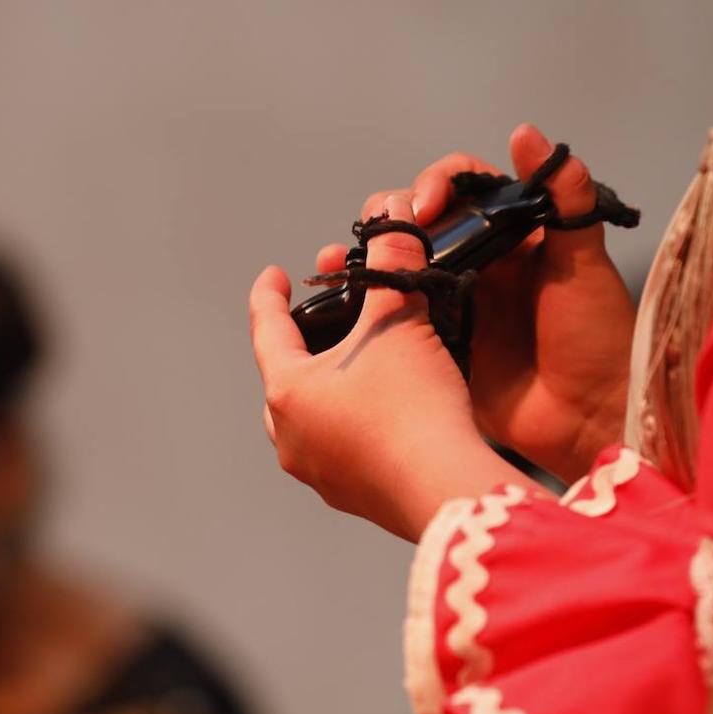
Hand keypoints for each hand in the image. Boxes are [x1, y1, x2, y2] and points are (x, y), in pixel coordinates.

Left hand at [251, 195, 531, 541]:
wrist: (445, 488)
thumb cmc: (414, 408)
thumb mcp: (400, 322)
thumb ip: (393, 264)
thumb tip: (392, 217)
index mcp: (288, 392)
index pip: (267, 330)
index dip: (268, 295)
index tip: (274, 274)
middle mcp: (291, 437)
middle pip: (282, 381)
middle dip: (297, 351)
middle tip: (318, 329)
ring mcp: (318, 473)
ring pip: (308, 421)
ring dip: (325, 393)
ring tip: (352, 372)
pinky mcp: (352, 496)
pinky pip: (339, 451)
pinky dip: (352, 427)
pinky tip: (381, 417)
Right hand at [316, 124, 634, 481]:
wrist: (590, 418)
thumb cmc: (598, 339)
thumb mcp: (584, 263)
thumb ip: (564, 200)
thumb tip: (529, 134)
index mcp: (511, 237)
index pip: (462, 191)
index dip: (436, 185)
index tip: (424, 205)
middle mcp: (477, 266)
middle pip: (418, 224)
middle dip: (387, 218)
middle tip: (377, 232)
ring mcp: (452, 307)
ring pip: (396, 269)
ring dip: (361, 258)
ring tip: (333, 260)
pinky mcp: (434, 349)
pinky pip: (390, 322)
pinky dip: (360, 310)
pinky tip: (333, 302)